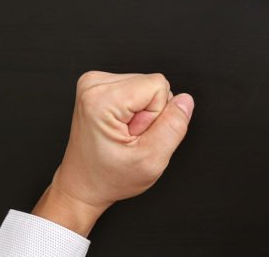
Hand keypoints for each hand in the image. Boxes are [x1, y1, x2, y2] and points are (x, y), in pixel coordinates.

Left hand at [32, 71, 193, 235]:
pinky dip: (133, 110)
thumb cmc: (108, 177)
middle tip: (129, 137)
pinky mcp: (98, 86)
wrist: (82, 185)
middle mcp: (94, 84)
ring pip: (145, 86)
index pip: (159, 85)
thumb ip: (173, 127)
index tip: (136, 135)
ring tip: (124, 135)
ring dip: (141, 113)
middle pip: (152, 84)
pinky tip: (120, 128)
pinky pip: (136, 88)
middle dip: (148, 114)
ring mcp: (94, 83)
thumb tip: (185, 101)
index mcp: (101, 99)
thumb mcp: (150, 161)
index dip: (156, 115)